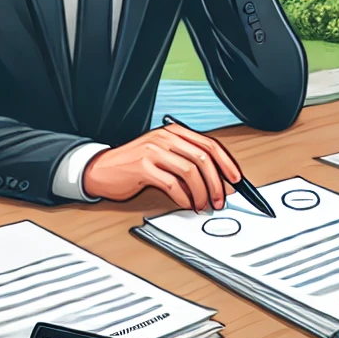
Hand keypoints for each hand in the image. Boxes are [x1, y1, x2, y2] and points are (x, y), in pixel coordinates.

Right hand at [82, 122, 242, 210]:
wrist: (102, 169)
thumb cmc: (135, 164)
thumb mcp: (164, 154)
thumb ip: (187, 160)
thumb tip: (217, 180)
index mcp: (175, 132)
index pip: (210, 145)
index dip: (226, 163)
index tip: (236, 180)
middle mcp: (166, 138)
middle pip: (203, 159)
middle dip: (216, 183)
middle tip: (219, 200)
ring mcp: (154, 151)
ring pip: (190, 172)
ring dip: (201, 193)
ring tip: (202, 205)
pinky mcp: (143, 167)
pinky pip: (172, 184)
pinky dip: (183, 198)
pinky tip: (185, 204)